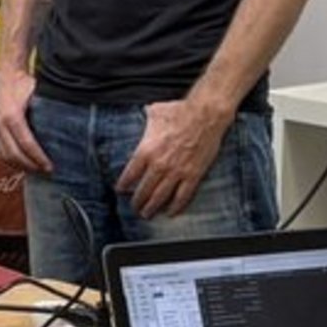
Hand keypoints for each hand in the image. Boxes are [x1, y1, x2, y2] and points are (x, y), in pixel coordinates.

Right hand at [0, 69, 50, 173]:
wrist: (7, 74)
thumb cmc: (23, 83)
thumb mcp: (38, 95)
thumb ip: (49, 112)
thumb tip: (69, 128)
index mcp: (11, 115)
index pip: (26, 143)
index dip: (38, 158)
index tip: (49, 166)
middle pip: (14, 154)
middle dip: (31, 165)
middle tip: (46, 171)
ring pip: (5, 156)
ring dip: (21, 165)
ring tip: (36, 169)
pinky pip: (0, 152)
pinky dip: (12, 160)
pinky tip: (24, 163)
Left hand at [114, 98, 230, 219]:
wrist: (205, 115)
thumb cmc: (180, 112)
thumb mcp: (155, 112)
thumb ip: (147, 118)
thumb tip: (145, 112)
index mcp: (146, 150)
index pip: (130, 174)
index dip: (124, 185)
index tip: (121, 190)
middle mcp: (159, 164)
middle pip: (144, 189)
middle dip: (137, 201)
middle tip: (134, 207)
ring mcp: (177, 172)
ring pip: (161, 196)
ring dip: (152, 207)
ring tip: (147, 214)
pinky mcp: (193, 175)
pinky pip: (183, 196)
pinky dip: (176, 206)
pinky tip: (171, 212)